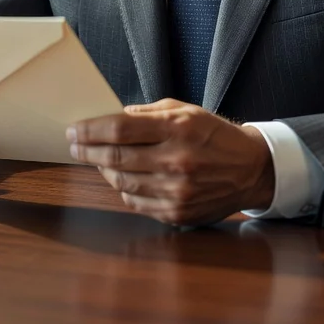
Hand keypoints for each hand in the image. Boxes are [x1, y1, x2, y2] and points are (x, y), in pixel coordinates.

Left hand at [66, 98, 274, 225]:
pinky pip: (135, 202)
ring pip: (121, 181)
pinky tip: (119, 177)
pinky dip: (122, 189)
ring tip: (96, 159)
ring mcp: (175, 190)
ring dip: (102, 169)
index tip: (73, 130)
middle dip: (87, 150)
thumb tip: (115, 117)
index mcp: (177, 128)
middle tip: (74, 144)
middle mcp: (175, 160)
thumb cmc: (214, 134)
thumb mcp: (186, 110)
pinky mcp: (176, 212)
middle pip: (115, 157)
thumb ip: (149, 113)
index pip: (119, 129)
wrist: (250, 168)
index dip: (90, 130)